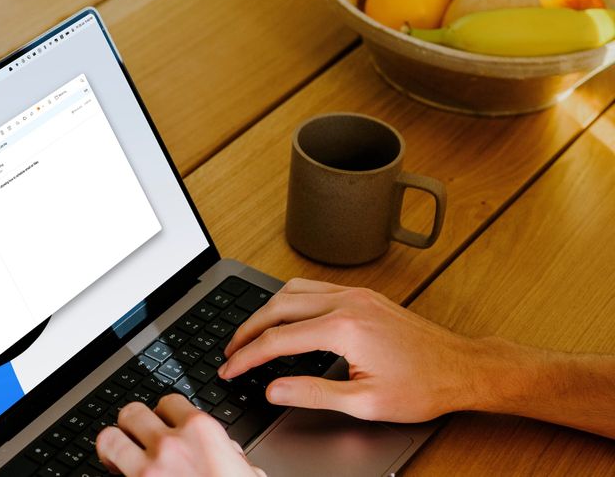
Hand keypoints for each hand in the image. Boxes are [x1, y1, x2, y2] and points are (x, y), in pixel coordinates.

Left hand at [95, 394, 265, 475]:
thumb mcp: (244, 472)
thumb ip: (229, 453)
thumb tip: (227, 451)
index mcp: (201, 432)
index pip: (169, 402)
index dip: (165, 414)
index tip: (165, 424)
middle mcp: (171, 445)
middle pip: (132, 412)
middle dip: (133, 425)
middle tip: (138, 438)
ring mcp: (149, 470)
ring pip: (109, 439)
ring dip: (113, 446)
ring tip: (119, 457)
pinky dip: (114, 476)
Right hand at [220, 278, 486, 422]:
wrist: (462, 368)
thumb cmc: (423, 386)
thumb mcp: (364, 402)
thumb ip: (312, 393)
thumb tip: (273, 389)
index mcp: (344, 328)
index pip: (277, 339)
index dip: (246, 357)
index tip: (230, 368)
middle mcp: (347, 302)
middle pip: (277, 306)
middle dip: (247, 329)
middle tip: (230, 351)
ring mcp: (355, 294)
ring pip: (292, 290)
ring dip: (265, 310)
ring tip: (250, 334)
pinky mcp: (363, 295)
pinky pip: (312, 288)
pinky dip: (288, 300)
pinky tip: (283, 316)